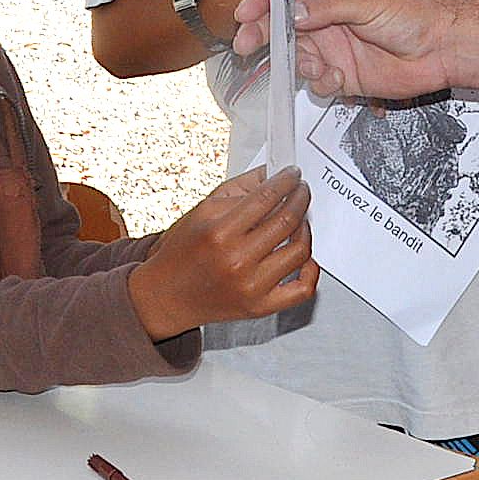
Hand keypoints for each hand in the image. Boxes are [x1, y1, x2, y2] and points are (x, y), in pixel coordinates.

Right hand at [135, 168, 317, 339]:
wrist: (167, 295)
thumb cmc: (181, 253)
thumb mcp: (201, 212)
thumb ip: (238, 190)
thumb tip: (270, 173)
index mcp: (219, 232)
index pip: (267, 198)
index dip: (286, 181)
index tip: (292, 175)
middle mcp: (236, 260)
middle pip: (287, 221)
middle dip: (300, 198)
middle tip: (301, 191)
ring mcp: (251, 286)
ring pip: (300, 250)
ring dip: (306, 228)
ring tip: (299, 220)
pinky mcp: (261, 307)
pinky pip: (302, 288)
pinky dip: (311, 269)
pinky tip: (304, 255)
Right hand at [236, 0, 462, 102]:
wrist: (443, 47)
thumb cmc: (414, 12)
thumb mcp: (365, 0)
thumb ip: (325, 8)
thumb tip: (292, 14)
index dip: (262, 1)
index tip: (243, 13)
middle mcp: (328, 20)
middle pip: (283, 28)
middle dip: (264, 37)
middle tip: (247, 45)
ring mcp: (335, 48)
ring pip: (298, 58)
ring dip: (299, 64)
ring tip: (318, 66)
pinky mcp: (345, 76)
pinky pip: (318, 83)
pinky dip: (321, 84)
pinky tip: (338, 79)